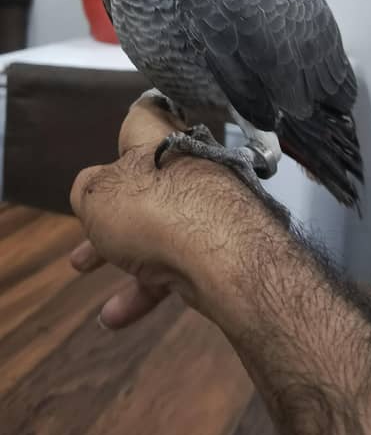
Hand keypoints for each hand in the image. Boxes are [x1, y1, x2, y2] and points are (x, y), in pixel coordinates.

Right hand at [70, 95, 257, 329]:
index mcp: (158, 142)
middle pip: (143, 185)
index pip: (145, 116)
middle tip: (85, 229)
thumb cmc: (151, 209)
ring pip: (157, 229)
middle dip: (108, 213)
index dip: (128, 126)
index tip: (117, 141)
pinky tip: (115, 317)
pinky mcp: (220, 249)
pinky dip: (145, 289)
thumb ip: (87, 190)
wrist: (223, 255)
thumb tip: (92, 191)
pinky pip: (176, 265)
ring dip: (119, 255)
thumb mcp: (96, 195)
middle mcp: (188, 168)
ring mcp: (208, 209)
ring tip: (84, 272)